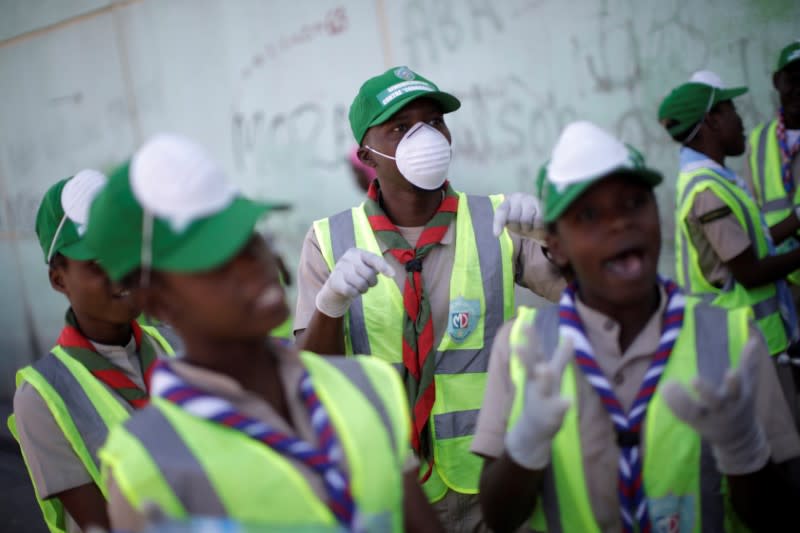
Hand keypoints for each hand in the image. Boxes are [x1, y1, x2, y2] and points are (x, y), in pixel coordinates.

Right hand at [315, 248, 394, 317]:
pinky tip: (352, 291)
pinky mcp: (334, 282)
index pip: (372, 258)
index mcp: (356, 252)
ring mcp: (339, 269)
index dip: (383, 266)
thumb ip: (379, 266)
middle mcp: (346, 258)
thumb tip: (392, 273)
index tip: (393, 275)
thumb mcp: (367, 266)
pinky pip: (352, 291)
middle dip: (372, 282)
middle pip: (368, 274)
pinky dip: (355, 294)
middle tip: (368, 283)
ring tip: (359, 286)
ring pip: (361, 284)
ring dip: (363, 289)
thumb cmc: (357, 274)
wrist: (336, 285)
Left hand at [493, 193, 546, 240]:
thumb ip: (502, 223)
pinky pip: (538, 220)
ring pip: (525, 221)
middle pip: (513, 219)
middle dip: (517, 228)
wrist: (539, 211)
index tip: (497, 234)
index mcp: (507, 201)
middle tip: (520, 228)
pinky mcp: (542, 205)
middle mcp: (518, 197)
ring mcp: (530, 200)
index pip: (501, 211)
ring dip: (527, 228)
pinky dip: (537, 227)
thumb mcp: (509, 220)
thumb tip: (496, 234)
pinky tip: (537, 226)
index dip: (498, 223)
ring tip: (529, 227)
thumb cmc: (520, 217)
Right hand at [505, 338, 573, 469]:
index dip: (530, 337)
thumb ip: (561, 356)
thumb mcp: (553, 375)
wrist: (533, 430)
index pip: (534, 352)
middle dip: (527, 354)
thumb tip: (569, 335)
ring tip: (544, 370)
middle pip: (531, 365)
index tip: (525, 320)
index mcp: (537, 373)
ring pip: (542, 387)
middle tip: (520, 342)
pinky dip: (562, 405)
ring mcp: (542, 398)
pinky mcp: (551, 415)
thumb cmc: (544, 397)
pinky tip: (568, 401)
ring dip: (543, 379)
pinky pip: (558, 409)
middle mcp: (537, 383)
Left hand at [662, 336, 769, 474]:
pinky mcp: (695, 423)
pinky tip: (664, 389)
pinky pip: (681, 415)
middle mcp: (722, 409)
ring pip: (692, 411)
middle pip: (715, 402)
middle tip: (694, 379)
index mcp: (737, 398)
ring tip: (669, 383)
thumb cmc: (741, 404)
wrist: (738, 436)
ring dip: (680, 398)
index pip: (737, 390)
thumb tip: (753, 340)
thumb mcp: (748, 386)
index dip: (734, 383)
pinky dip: (673, 404)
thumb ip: (749, 364)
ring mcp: (707, 418)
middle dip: (705, 391)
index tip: (730, 372)